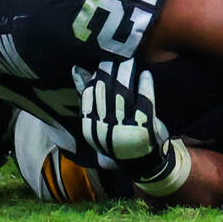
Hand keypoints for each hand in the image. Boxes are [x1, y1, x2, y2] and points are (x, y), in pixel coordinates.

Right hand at [77, 59, 172, 180]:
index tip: (102, 62)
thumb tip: (77, 69)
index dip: (96, 77)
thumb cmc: (119, 137)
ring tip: (130, 61)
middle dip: (111, 71)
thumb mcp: (100, 124)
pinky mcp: (145, 128)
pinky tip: (145, 74)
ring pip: (124, 94)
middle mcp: (105, 131)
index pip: (89, 97)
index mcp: (91, 130)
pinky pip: (145, 101)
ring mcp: (126, 130)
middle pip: (106, 93)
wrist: (144, 165)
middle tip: (117, 55)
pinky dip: (144, 85)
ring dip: (127, 74)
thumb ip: (89, 99)